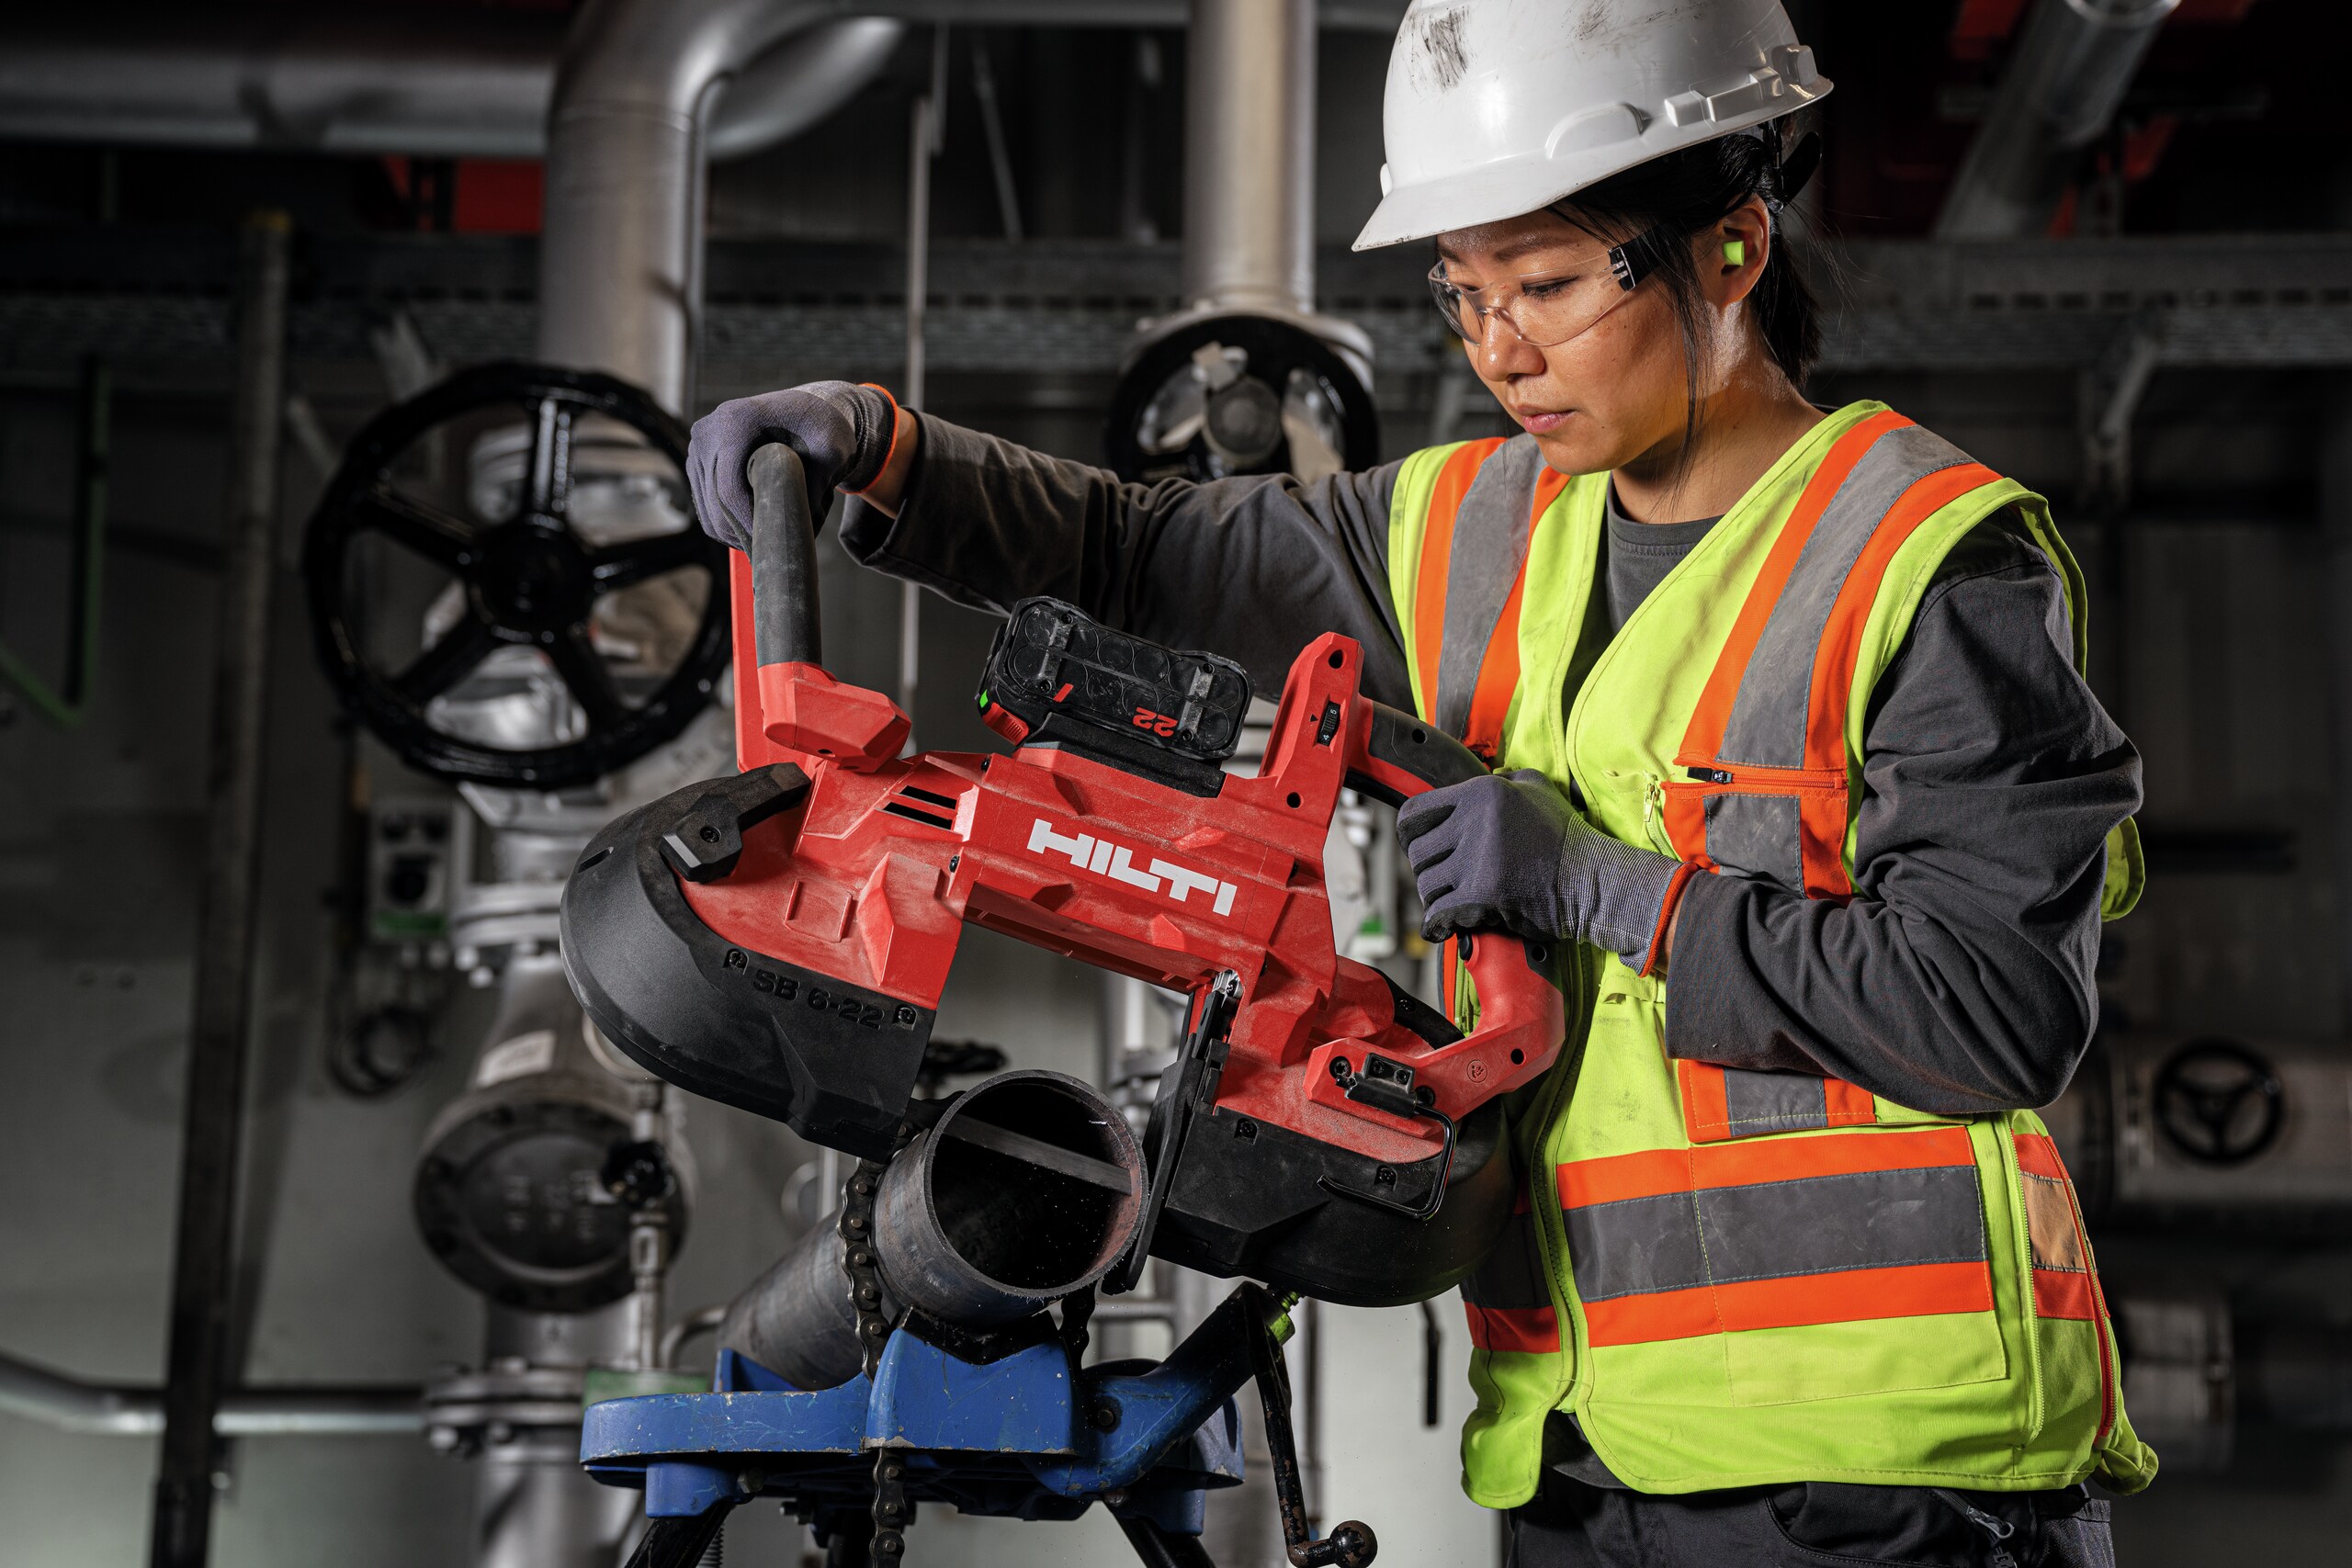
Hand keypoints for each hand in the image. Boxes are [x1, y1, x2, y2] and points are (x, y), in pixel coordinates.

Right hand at [686, 381, 898, 549]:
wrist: (811, 409)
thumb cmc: (823, 427)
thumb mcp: (831, 452)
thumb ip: (815, 488)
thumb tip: (799, 527)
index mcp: (736, 420)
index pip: (729, 486)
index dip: (744, 522)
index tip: (765, 543)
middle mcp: (710, 428)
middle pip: (713, 497)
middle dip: (736, 531)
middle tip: (763, 551)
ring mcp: (699, 443)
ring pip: (705, 502)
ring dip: (728, 528)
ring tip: (758, 542)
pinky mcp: (698, 456)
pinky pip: (703, 498)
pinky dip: (720, 518)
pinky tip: (745, 530)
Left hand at [1395, 768, 1689, 972]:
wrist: (1594, 881)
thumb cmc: (1566, 838)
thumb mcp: (1538, 789)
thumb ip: (1506, 779)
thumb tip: (1485, 776)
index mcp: (1480, 792)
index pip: (1414, 814)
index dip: (1410, 836)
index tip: (1419, 849)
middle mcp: (1474, 821)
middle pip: (1418, 854)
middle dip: (1427, 871)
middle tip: (1447, 881)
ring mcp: (1479, 859)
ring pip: (1427, 887)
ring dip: (1438, 899)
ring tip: (1457, 900)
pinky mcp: (1484, 895)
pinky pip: (1438, 915)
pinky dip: (1437, 925)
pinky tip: (1441, 928)